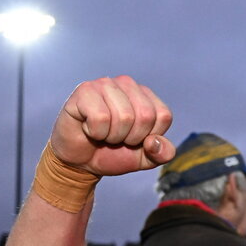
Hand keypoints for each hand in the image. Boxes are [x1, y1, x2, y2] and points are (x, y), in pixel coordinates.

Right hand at [49, 76, 174, 175]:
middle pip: (145, 115)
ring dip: (112, 136)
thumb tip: (154, 141)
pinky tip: (88, 128)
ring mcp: (105, 84)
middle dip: (131, 137)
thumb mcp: (146, 159)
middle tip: (116, 138)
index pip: (163, 116)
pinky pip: (100, 117)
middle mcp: (128, 84)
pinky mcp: (84, 90)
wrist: (81, 162)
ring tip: (103, 133)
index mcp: (147, 96)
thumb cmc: (114, 154)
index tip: (134, 139)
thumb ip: (163, 153)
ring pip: (124, 117)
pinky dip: (96, 132)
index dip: (149, 137)